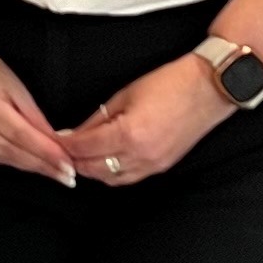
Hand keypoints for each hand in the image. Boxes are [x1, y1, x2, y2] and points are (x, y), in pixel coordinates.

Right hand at [0, 47, 76, 183]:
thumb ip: (35, 117)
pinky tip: (30, 165)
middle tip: (67, 176)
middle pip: (12, 151)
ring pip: (3, 158)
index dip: (46, 152)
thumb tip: (56, 142)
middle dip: (42, 165)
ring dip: (30, 167)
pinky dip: (14, 162)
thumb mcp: (18, 88)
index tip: (68, 164)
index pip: (22, 135)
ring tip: (54, 174)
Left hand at [58, 60, 233, 190]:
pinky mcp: (162, 167)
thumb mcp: (125, 94)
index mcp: (128, 134)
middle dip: (73, 160)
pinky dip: (111, 173)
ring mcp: (153, 165)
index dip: (65, 144)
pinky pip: (128, 178)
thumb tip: (75, 133)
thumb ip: (98, 118)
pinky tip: (103, 161)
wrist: (209, 89)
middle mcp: (140, 156)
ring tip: (79, 156)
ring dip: (91, 170)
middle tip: (60, 149)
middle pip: (93, 169)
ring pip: (109, 179)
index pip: (84, 148)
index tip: (53, 140)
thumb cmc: (169, 84)